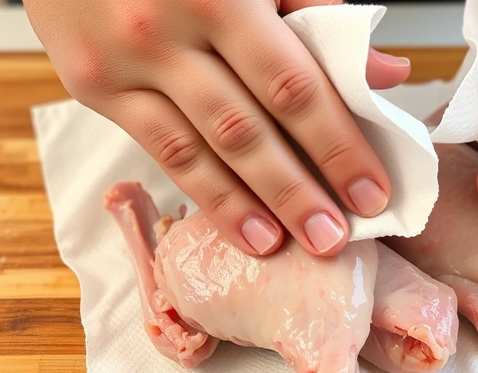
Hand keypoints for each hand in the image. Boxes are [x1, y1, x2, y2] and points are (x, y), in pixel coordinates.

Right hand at [25, 0, 410, 256]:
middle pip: (247, 129)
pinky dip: (207, 196)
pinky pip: (161, 152)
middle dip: (299, 191)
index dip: (337, 144)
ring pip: (200, 152)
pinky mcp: (94, 86)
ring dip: (253, 206)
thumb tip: (383, 74)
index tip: (372, 191)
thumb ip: (315, 14)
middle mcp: (167, 32)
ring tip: (295, 245)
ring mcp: (124, 64)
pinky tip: (244, 228)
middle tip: (337, 237)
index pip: (292, 85)